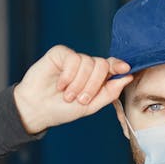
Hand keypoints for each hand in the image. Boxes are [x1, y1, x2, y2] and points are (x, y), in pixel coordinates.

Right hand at [13, 45, 132, 133]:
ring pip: (88, 63)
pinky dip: (68, 76)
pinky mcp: (60, 54)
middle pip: (102, 65)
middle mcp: (85, 66)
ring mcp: (73, 59)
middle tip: (80, 99)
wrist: (37, 110)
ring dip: (78, 84)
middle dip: (93, 85)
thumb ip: (109, 92)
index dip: (119, 65)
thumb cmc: (62, 110)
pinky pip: (73, 58)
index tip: (125, 68)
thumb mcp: (90, 106)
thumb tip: (128, 77)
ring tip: (67, 95)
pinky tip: (60, 85)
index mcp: (95, 78)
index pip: (111, 66)